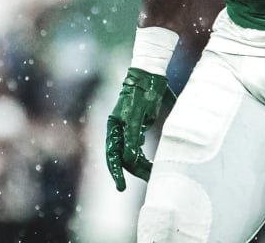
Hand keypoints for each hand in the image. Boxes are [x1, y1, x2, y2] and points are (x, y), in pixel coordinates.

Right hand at [105, 67, 172, 190]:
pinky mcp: (139, 125)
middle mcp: (118, 129)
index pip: (112, 156)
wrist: (149, 76)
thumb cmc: (141, 95)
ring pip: (131, 152)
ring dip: (140, 163)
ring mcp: (128, 128)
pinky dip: (143, 154)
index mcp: (113, 127)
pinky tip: (151, 161)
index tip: (121, 188)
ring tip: (151, 173)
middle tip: (147, 180)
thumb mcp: (136, 116)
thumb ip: (133, 137)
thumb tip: (129, 158)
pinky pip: (138, 145)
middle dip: (134, 170)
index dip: (116, 173)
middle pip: (123, 157)